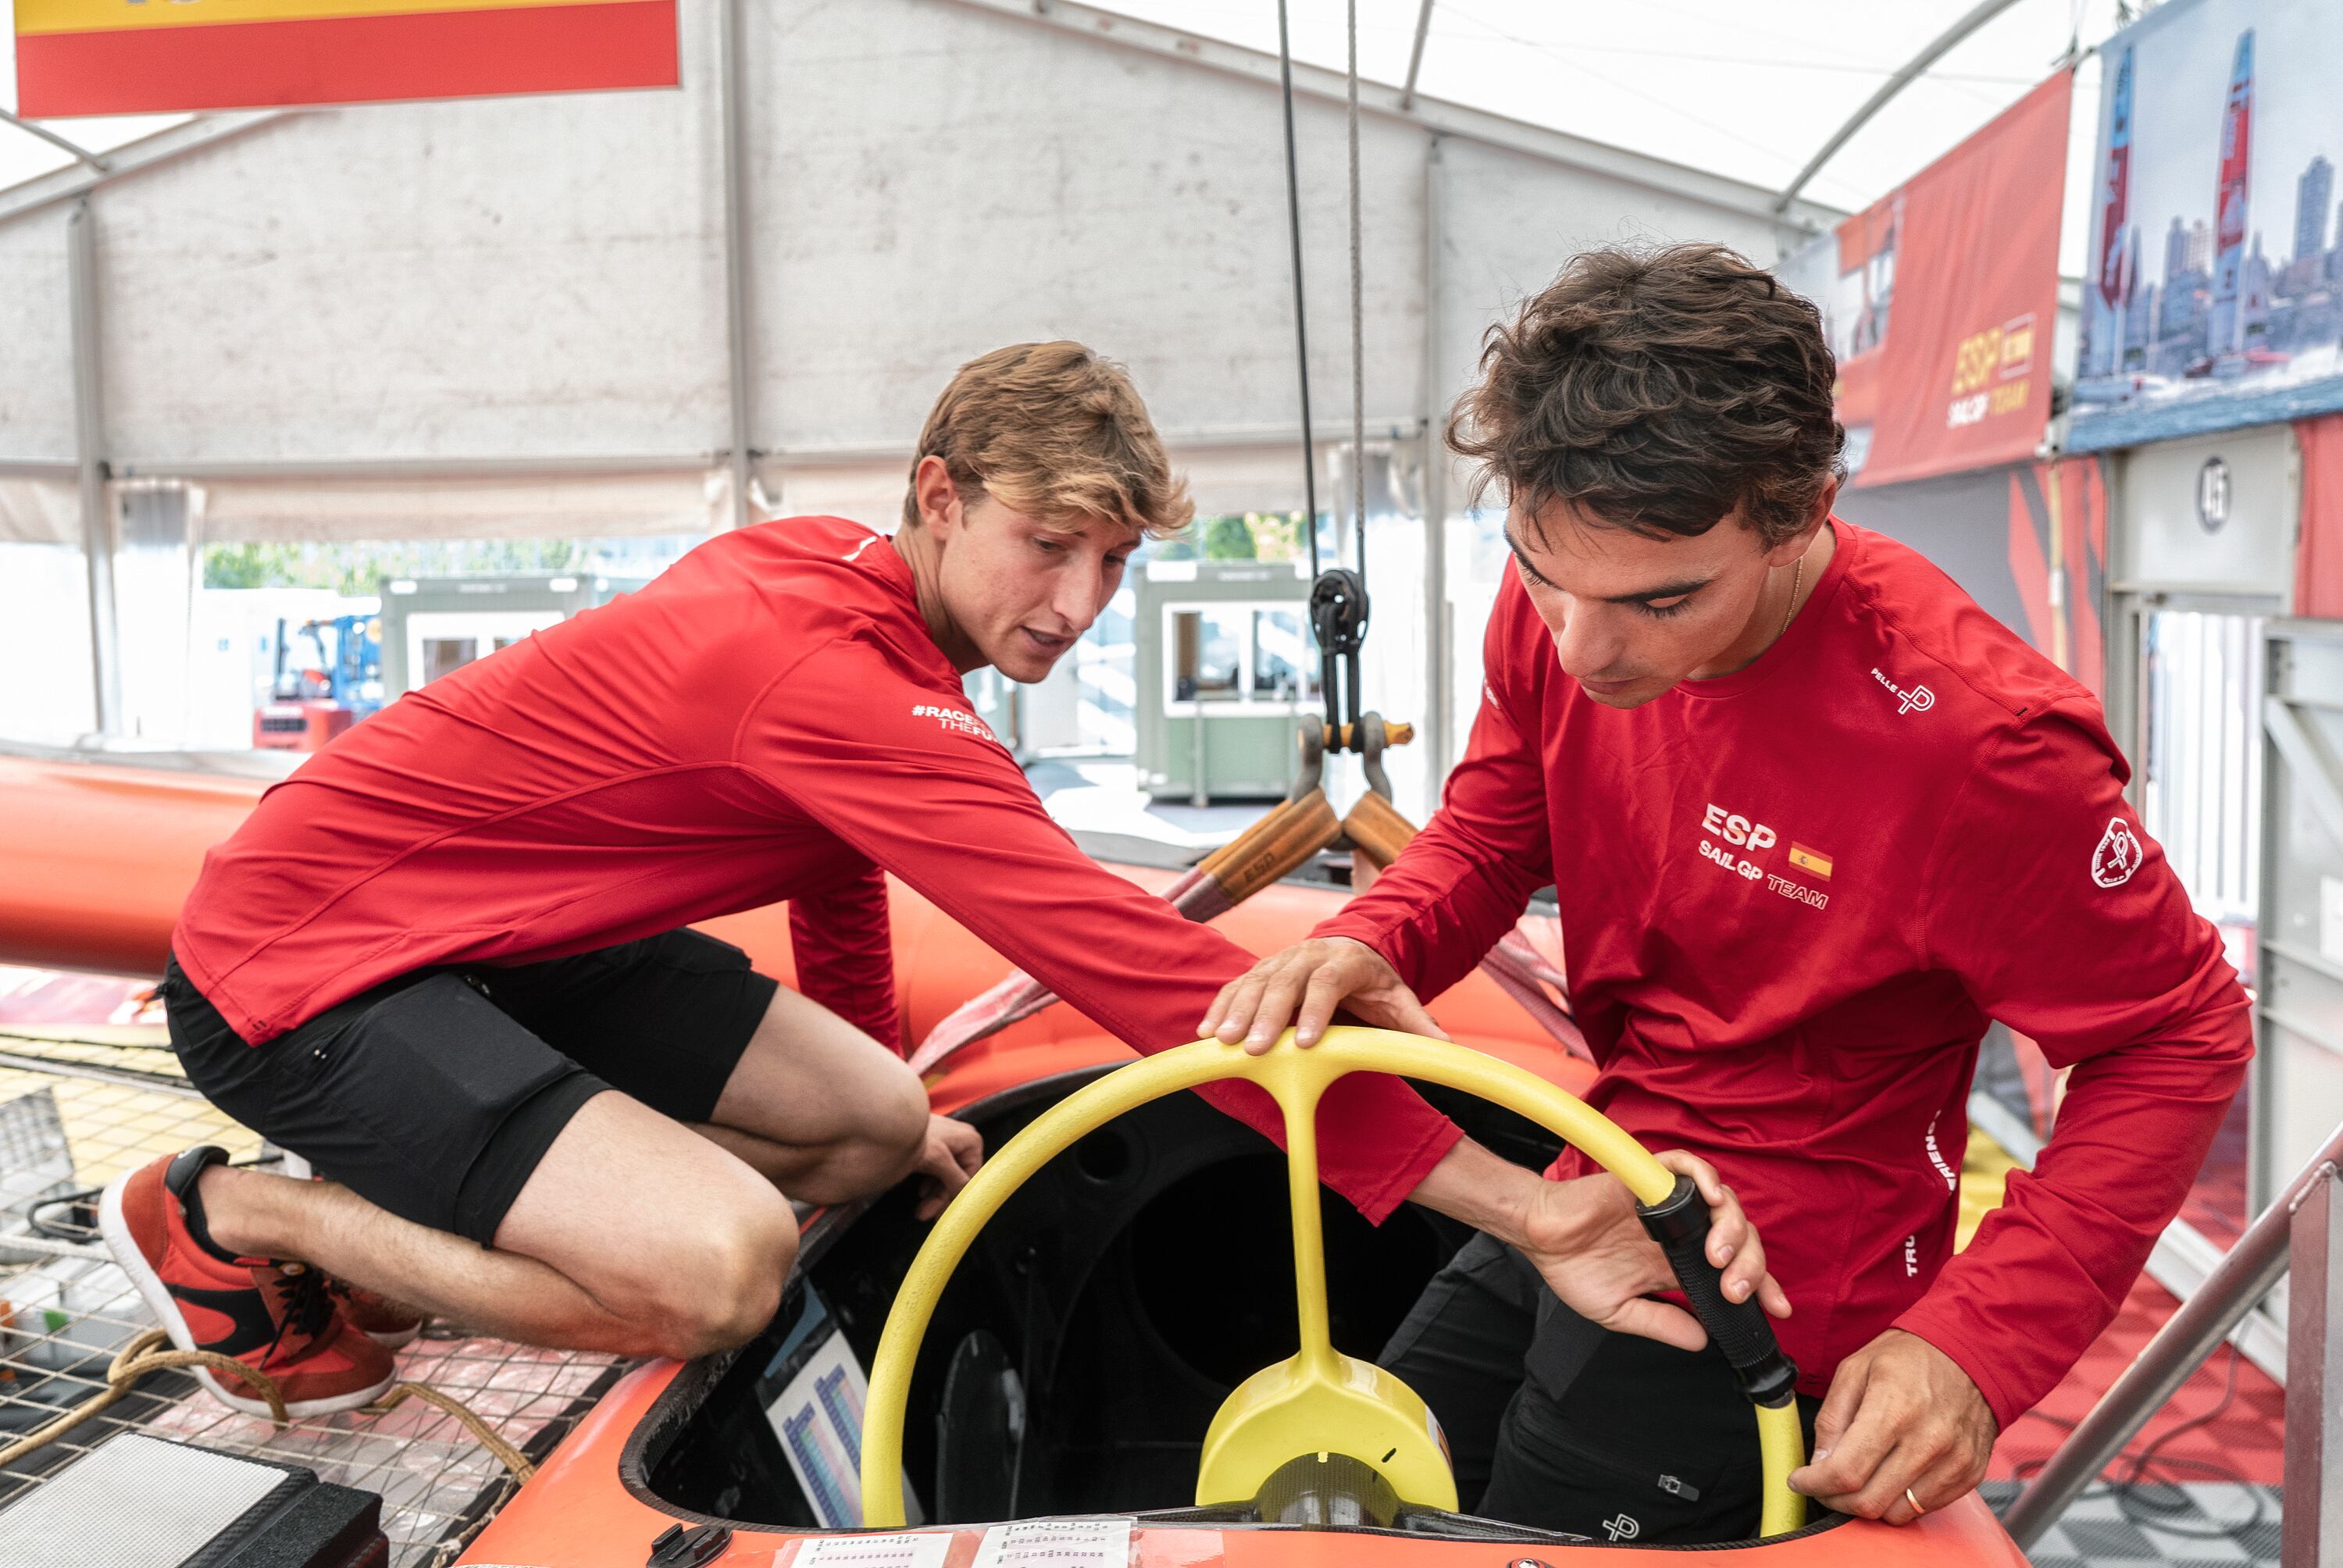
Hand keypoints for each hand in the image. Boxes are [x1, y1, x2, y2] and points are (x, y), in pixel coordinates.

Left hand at [912, 1115, 983, 1219]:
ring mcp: (947, 1144)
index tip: (948, 1213)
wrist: (888, 1121)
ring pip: (945, 1175)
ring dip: (933, 1195)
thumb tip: (968, 1197)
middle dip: (941, 1199)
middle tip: (926, 1216)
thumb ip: (955, 1179)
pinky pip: (936, 1169)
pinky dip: (929, 1183)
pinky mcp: (933, 1147)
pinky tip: (921, 1194)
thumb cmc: (915, 1135)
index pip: (971, 1176)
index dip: (958, 1196)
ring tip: (920, 1211)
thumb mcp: (938, 1159)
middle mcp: (962, 1141)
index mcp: (970, 1141)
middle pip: (957, 1177)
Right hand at [1199, 936, 1447, 1052]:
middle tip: (1253, 1048)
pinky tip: (1207, 1031)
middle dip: (1267, 1016)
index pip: (1328, 983)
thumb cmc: (1375, 982)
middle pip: (1285, 982)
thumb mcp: (1400, 999)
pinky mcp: (1262, 969)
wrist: (1353, 947)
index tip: (1307, 1044)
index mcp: (1346, 961)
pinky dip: (1221, 1006)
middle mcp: (1309, 954)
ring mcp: (1282, 959)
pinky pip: (1237, 985)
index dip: (1316, 1011)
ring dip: (1236, 1011)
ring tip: (1222, 1041)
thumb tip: (1445, 1047)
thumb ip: (1418, 1024)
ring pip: (1255, 982)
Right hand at [1509, 1150, 1790, 1350]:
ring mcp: (1669, 1203)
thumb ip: (1662, 1324)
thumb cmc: (1573, 1268)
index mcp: (1679, 1261)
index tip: (1778, 1310)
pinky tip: (1711, 1197)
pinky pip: (1685, 1165)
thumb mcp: (1621, 1312)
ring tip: (1717, 1257)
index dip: (1762, 1286)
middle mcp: (1682, 1230)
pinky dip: (1704, 1176)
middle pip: (1740, 1238)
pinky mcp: (1649, 1179)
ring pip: (1723, 1204)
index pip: (1734, 1269)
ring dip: (1732, 1230)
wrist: (1538, 1237)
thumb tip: (1703, 1341)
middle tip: (1734, 1290)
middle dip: (1751, 1266)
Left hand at [1788, 1329, 1995, 1522]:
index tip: (1800, 1480)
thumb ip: (1832, 1417)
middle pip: (1869, 1501)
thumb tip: (1819, 1462)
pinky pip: (1924, 1509)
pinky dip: (1899, 1501)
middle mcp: (1929, 1441)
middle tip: (1824, 1485)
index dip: (1815, 1484)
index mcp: (1895, 1409)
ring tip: (1859, 1478)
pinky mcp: (1969, 1474)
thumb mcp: (1854, 1369)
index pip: (1846, 1471)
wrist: (1970, 1352)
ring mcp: (1954, 1462)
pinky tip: (1890, 1475)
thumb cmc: (1908, 1357)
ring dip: (1868, 1504)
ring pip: (1896, 1513)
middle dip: (1835, 1500)